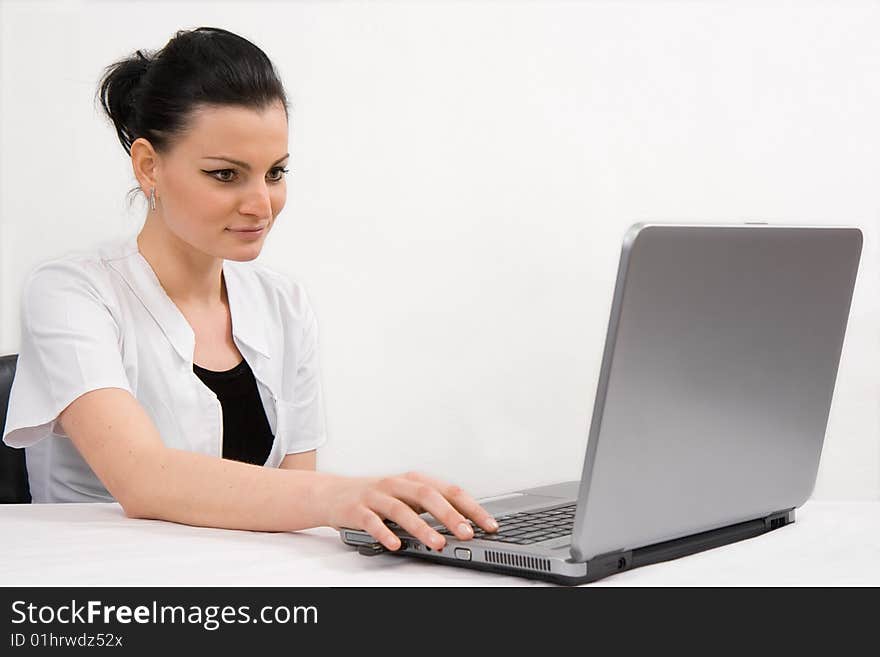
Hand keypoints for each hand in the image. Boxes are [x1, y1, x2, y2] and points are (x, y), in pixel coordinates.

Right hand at [325, 471, 498, 550]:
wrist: (331, 493)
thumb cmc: (376, 497)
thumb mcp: (405, 497)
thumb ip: (430, 507)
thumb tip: (465, 524)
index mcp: (414, 480)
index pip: (449, 490)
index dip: (471, 507)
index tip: (489, 524)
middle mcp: (397, 484)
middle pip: (427, 495)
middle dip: (449, 515)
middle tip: (466, 533)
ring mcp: (376, 495)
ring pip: (401, 509)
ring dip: (421, 527)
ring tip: (436, 543)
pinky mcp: (356, 509)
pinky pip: (372, 521)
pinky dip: (385, 533)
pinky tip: (396, 544)